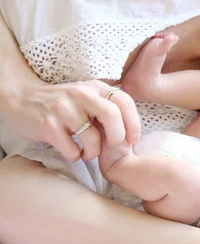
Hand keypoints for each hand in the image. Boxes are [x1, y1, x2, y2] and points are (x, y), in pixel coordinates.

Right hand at [2, 80, 140, 160]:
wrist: (22, 99)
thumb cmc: (63, 104)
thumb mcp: (87, 96)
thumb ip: (107, 107)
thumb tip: (132, 131)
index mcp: (95, 87)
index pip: (124, 101)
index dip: (134, 123)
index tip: (133, 139)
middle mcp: (81, 95)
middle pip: (112, 116)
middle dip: (117, 137)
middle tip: (112, 146)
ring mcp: (63, 109)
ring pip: (92, 138)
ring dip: (93, 152)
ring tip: (88, 153)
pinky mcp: (48, 125)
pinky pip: (72, 149)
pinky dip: (75, 156)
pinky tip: (72, 152)